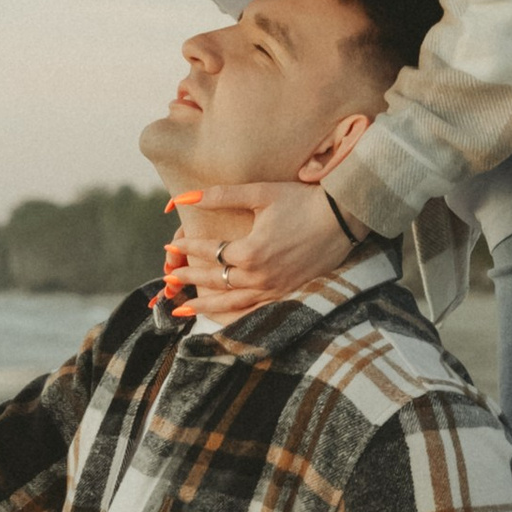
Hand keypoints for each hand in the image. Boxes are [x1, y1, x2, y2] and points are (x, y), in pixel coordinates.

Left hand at [165, 180, 355, 323]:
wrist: (343, 219)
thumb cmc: (303, 201)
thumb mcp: (261, 193)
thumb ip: (221, 196)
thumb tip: (186, 197)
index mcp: (250, 251)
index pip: (208, 252)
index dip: (187, 249)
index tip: (171, 246)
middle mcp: (259, 276)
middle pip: (214, 280)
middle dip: (189, 278)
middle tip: (168, 279)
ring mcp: (274, 289)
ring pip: (231, 303)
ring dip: (204, 305)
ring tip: (182, 309)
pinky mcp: (287, 293)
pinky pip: (253, 311)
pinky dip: (233, 316)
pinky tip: (221, 318)